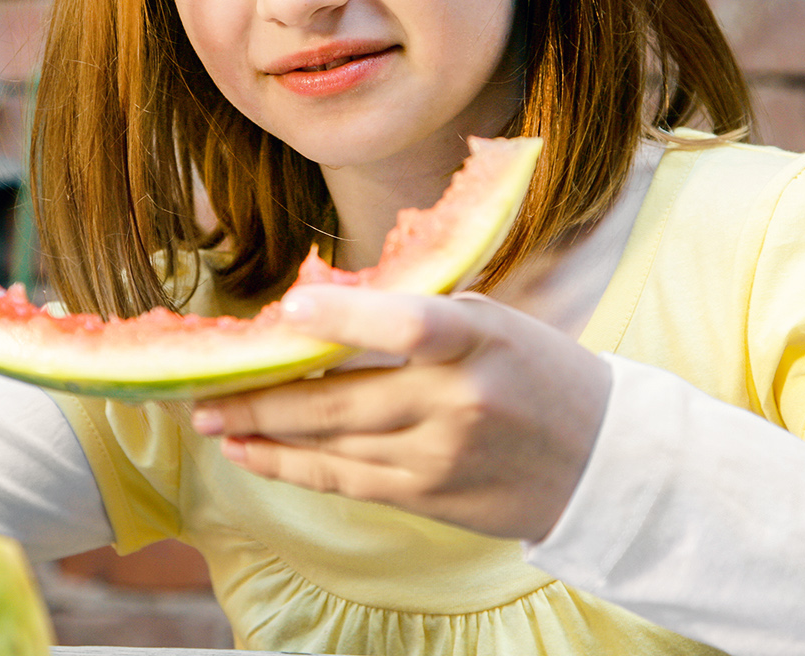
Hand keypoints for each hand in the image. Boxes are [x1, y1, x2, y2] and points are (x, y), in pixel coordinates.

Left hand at [190, 285, 611, 542]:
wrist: (602, 461)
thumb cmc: (536, 372)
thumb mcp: (493, 322)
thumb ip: (418, 314)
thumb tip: (322, 308)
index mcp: (479, 341)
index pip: (410, 324)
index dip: (347, 314)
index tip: (288, 308)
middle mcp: (458, 402)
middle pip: (342, 400)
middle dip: (261, 398)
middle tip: (203, 392)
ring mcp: (440, 457)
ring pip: (332, 446)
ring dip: (264, 434)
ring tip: (212, 421)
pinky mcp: (429, 496)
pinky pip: (346, 481)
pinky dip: (292, 467)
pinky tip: (253, 453)